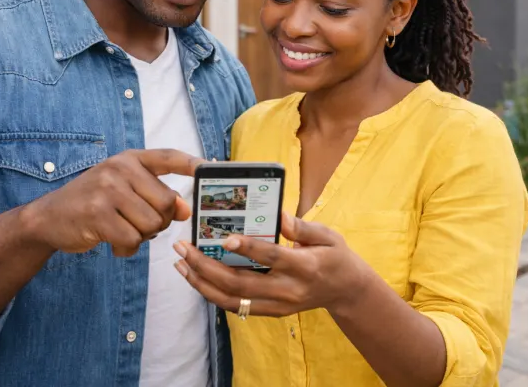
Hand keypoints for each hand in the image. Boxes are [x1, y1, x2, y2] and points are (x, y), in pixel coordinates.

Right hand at [21, 149, 202, 256]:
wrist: (47, 218)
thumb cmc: (93, 203)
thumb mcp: (123, 190)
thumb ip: (155, 195)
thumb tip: (186, 210)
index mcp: (129, 159)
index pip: (168, 157)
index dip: (192, 164)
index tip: (211, 169)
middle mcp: (120, 169)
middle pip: (167, 204)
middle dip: (160, 222)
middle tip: (138, 224)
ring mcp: (108, 190)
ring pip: (152, 225)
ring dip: (142, 237)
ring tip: (122, 230)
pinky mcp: (98, 214)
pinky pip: (132, 241)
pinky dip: (126, 249)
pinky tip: (112, 243)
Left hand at [173, 212, 372, 316]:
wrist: (346, 291)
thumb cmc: (336, 256)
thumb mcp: (328, 235)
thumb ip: (301, 227)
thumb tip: (277, 215)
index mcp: (304, 267)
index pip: (271, 258)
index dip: (247, 248)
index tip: (225, 236)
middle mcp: (288, 291)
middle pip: (240, 283)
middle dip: (206, 266)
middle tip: (183, 247)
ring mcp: (278, 305)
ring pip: (232, 299)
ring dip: (202, 283)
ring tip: (181, 264)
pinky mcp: (271, 312)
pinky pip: (236, 306)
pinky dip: (212, 293)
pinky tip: (196, 277)